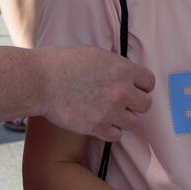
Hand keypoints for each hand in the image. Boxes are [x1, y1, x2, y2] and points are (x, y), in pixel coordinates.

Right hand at [38, 46, 154, 141]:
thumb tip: (125, 75)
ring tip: (110, 113)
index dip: (142, 85)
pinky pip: (116, 135)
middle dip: (135, 103)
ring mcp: (110, 111)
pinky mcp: (97, 127)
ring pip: (134, 122)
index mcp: (123, 69)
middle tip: (122, 102)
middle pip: (146, 104)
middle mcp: (121, 91)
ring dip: (124, 118)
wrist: (41, 81)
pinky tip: (101, 122)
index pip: (149, 82)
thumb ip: (115, 66)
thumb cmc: (62, 63)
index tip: (134, 88)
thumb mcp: (95, 54)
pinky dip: (110, 131)